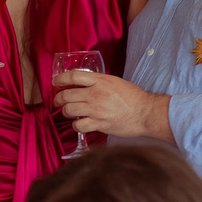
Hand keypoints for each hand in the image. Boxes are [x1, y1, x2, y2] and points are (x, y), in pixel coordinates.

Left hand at [53, 69, 169, 140]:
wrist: (145, 112)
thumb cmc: (133, 97)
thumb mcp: (115, 81)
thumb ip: (99, 82)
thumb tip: (84, 84)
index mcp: (100, 81)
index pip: (73, 76)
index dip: (60, 79)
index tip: (55, 82)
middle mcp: (96, 94)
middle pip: (67, 95)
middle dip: (59, 99)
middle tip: (58, 101)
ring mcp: (97, 110)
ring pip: (69, 110)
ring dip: (66, 111)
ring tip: (68, 112)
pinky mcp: (100, 124)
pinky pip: (79, 125)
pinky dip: (76, 125)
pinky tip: (79, 123)